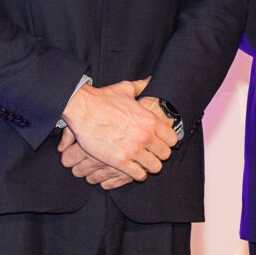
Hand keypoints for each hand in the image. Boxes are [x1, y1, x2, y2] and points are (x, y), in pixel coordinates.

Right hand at [61, 77, 177, 182]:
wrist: (82, 110)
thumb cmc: (103, 99)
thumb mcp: (126, 89)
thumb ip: (142, 86)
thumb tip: (149, 80)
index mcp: (150, 120)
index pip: (173, 139)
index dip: (167, 142)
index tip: (160, 142)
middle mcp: (146, 136)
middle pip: (165, 154)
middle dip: (159, 154)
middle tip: (151, 153)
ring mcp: (133, 150)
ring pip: (155, 167)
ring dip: (149, 166)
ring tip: (143, 163)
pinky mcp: (120, 161)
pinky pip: (139, 175)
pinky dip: (137, 174)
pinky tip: (133, 169)